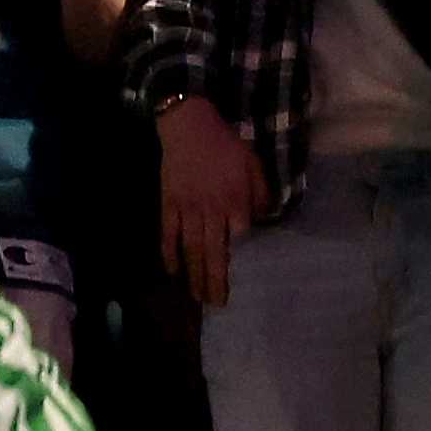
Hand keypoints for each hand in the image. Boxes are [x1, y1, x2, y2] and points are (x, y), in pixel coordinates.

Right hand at [157, 97, 269, 308]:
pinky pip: (168, 235)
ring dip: (194, 275)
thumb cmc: (226, 146)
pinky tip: (172, 272)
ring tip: (197, 297)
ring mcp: (187, 210)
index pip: (239, 237)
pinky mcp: (169, 205)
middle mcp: (211, 210)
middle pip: (213, 252)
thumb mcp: (254, 165)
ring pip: (191, 249)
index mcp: (235, 201)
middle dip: (215, 281)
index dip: (239, 257)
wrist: (190, 126)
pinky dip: (169, 254)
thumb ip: (261, 194)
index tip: (242, 275)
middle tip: (218, 304)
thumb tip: (262, 219)